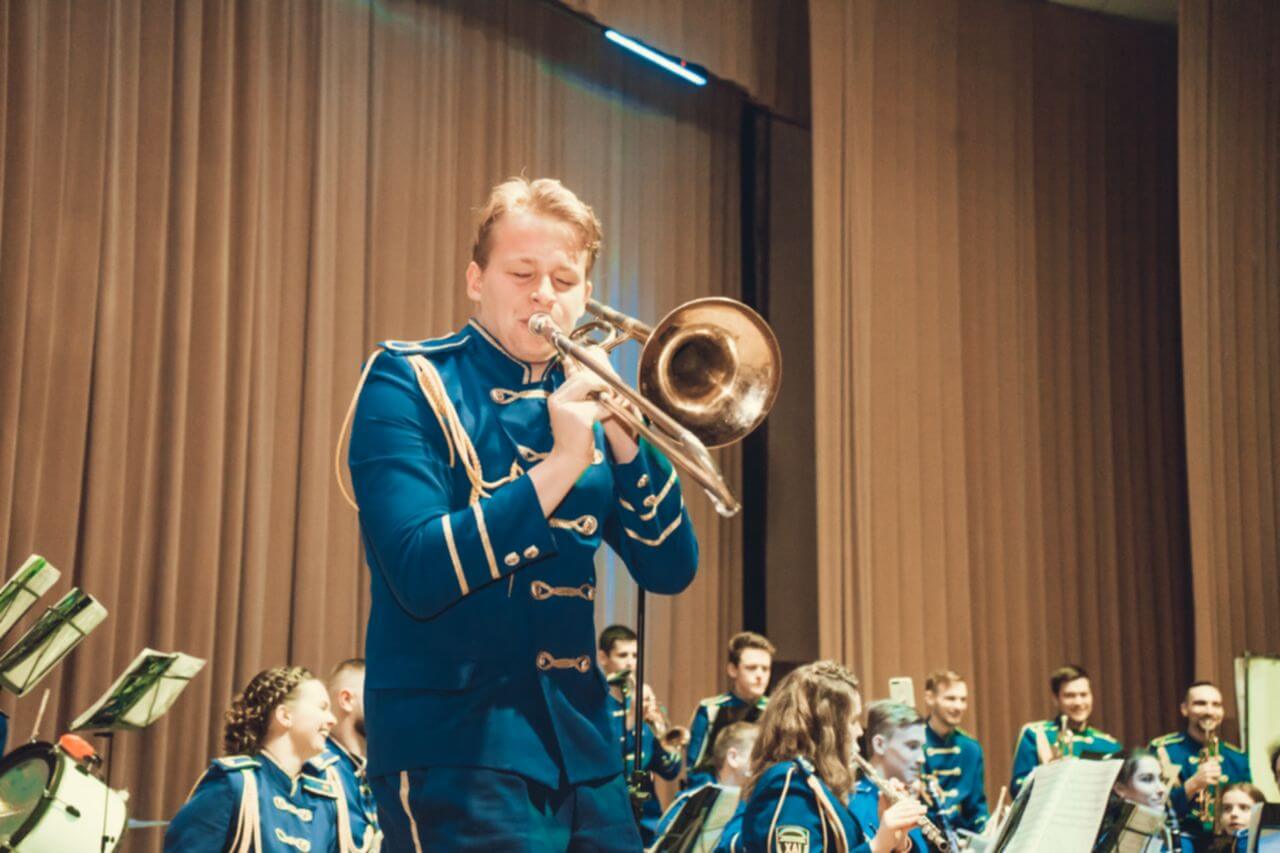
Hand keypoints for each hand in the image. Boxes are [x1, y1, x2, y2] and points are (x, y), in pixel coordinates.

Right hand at [569, 346, 639, 462]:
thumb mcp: (573, 413)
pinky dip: (609, 411)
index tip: (607, 385)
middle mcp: (558, 401)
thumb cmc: (573, 438)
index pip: (577, 377)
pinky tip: (610, 415)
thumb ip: (583, 397)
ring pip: (594, 391)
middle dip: (602, 384)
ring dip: (606, 397)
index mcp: (555, 398)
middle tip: (612, 393)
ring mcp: (568, 409)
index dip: (595, 379)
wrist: (567, 460)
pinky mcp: (580, 418)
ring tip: (612, 405)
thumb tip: (602, 381)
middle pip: (585, 379)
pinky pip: (600, 407)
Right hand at [871, 795, 926, 852]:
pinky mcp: (890, 825)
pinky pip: (904, 821)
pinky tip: (919, 817)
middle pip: (904, 808)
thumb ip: (907, 822)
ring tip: (924, 811)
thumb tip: (919, 816)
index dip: (910, 802)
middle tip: (925, 807)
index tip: (919, 802)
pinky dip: (912, 818)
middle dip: (915, 807)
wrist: (881, 844)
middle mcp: (888, 813)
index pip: (900, 804)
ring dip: (916, 811)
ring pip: (905, 813)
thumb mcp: (899, 826)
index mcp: (889, 812)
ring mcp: (888, 819)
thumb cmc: (891, 836)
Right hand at [1186, 758, 1222, 795]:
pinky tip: (1213, 781)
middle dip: (1219, 771)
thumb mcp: (1205, 766)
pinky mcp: (1207, 781)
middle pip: (1218, 768)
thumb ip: (1211, 762)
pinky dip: (1216, 782)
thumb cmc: (1202, 773)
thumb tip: (1218, 758)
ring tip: (1215, 777)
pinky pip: (1216, 781)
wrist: (1196, 781)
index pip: (1215, 763)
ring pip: (1218, 774)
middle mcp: (1204, 769)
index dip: (1217, 765)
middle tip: (1216, 773)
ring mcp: (1205, 775)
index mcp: (1204, 765)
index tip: (1216, 768)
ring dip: (1218, 776)